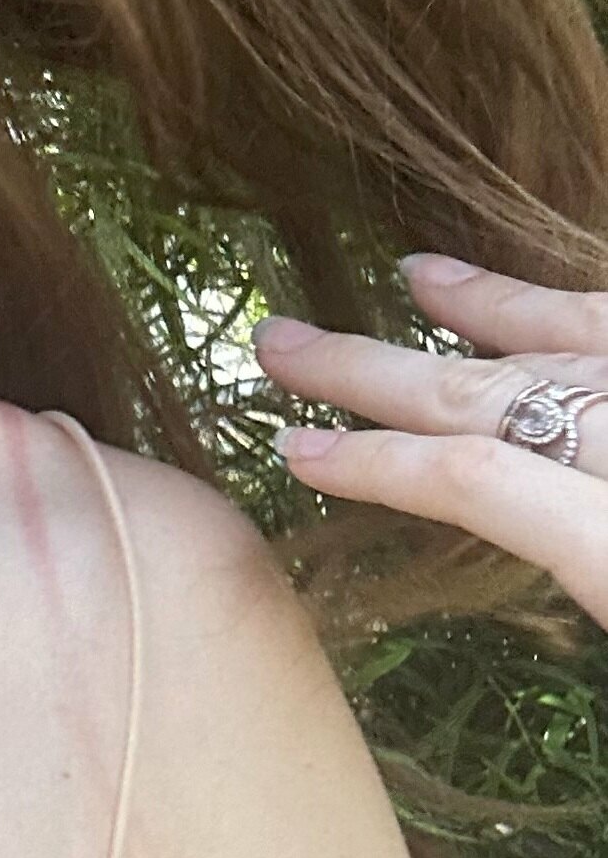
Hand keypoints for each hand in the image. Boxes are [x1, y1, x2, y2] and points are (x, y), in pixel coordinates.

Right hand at [251, 254, 607, 628]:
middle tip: (280, 347)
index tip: (294, 453)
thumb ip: (579, 581)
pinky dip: (566, 308)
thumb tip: (506, 547)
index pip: (479, 483)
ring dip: (483, 311)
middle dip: (377, 373)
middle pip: (492, 401)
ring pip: (563, 349)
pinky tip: (536, 299)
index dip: (379, 464)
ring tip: (413, 275)